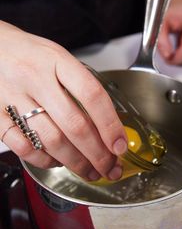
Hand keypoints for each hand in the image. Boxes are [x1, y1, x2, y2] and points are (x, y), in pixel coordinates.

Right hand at [0, 21, 127, 180]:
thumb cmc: (31, 56)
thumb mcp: (60, 59)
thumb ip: (81, 88)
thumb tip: (108, 129)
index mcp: (57, 61)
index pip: (92, 95)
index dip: (110, 125)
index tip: (120, 146)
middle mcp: (35, 78)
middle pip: (74, 125)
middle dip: (97, 154)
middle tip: (109, 168)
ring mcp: (14, 98)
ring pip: (51, 141)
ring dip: (76, 163)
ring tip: (90, 172)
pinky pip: (25, 147)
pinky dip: (45, 161)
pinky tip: (58, 162)